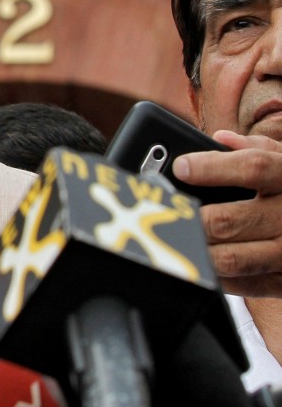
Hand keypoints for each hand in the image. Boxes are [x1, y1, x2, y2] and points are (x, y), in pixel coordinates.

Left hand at [173, 131, 281, 296]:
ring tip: (174, 238)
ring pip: (228, 257)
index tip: (181, 167)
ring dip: (195, 249)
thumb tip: (221, 139)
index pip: (252, 168)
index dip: (211, 167)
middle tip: (166, 213)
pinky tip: (199, 261)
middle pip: (227, 220)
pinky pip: (242, 283)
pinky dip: (214, 274)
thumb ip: (255, 148)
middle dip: (190, 218)